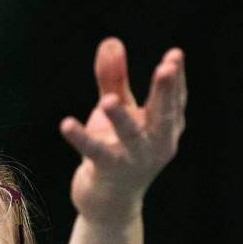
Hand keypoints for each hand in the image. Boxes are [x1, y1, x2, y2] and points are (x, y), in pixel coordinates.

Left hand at [60, 38, 186, 221]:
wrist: (109, 202)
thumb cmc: (118, 148)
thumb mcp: (117, 110)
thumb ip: (113, 78)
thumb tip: (110, 41)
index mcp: (165, 126)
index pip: (174, 99)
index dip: (176, 78)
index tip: (175, 55)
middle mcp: (157, 144)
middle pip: (164, 115)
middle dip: (165, 91)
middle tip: (167, 67)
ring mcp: (135, 160)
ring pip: (131, 136)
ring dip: (121, 118)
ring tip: (107, 101)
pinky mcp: (109, 171)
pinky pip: (95, 152)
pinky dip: (81, 138)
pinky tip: (66, 124)